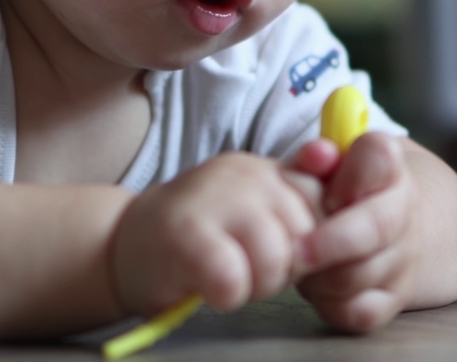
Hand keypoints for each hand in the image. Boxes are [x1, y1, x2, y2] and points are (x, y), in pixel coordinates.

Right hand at [109, 152, 323, 316]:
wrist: (121, 247)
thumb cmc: (198, 239)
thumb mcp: (252, 211)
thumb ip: (295, 198)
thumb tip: (334, 160)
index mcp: (263, 169)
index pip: (321, 203)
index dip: (310, 243)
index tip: (281, 255)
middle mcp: (242, 174)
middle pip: (305, 235)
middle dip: (285, 269)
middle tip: (248, 270)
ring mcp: (212, 199)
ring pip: (274, 257)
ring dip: (256, 285)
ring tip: (229, 279)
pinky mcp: (184, 234)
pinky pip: (233, 278)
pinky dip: (226, 295)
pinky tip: (210, 289)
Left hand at [295, 132, 419, 331]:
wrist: (394, 230)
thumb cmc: (345, 192)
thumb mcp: (329, 167)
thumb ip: (316, 158)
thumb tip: (317, 154)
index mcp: (387, 169)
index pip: (379, 156)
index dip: (350, 175)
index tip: (327, 190)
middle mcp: (403, 213)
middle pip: (375, 227)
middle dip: (330, 241)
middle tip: (294, 249)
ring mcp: (402, 259)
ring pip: (359, 275)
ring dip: (320, 274)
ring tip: (300, 262)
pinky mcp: (393, 299)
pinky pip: (360, 311)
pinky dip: (331, 304)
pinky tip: (317, 287)